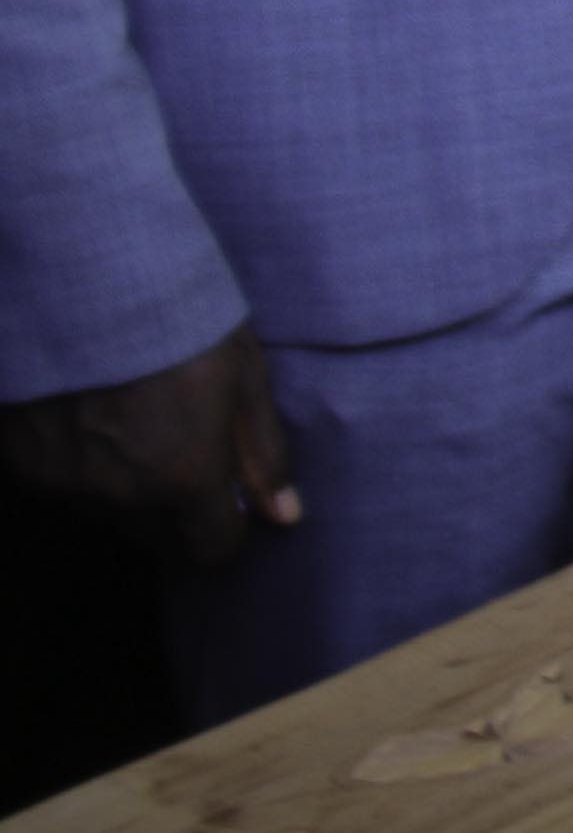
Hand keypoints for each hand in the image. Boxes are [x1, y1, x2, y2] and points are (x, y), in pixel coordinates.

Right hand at [0, 328, 297, 569]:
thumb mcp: (243, 374)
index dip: (229, 531)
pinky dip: (85, 470)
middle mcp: (122, 496)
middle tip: (190, 460)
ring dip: (133, 496)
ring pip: (112, 518)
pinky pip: (67, 488)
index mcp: (184, 478)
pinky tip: (96, 421)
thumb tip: (285, 516)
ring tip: (143, 431)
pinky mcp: (24, 464)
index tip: (232, 502)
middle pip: (162, 540)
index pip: (214, 550)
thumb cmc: (178, 319)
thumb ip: (263, 453)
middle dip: (183, 516)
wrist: (80, 282)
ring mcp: (66, 483)